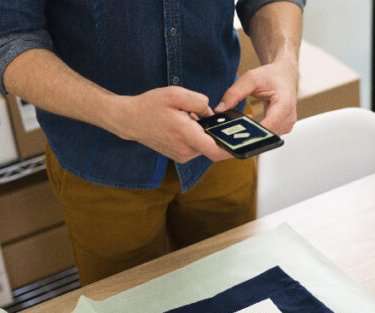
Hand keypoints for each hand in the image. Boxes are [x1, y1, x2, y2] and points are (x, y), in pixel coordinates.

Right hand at [109, 86, 231, 162]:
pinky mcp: (179, 155)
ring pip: (205, 145)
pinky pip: (196, 146)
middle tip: (229, 117)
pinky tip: (188, 122)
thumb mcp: (176, 94)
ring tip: (192, 115)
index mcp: (186, 136)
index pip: (216, 151)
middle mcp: (185, 151)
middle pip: (213, 145)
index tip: (245, 142)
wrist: (128, 119)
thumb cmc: (150, 105)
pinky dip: (198, 135)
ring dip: (206, 132)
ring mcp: (182, 155)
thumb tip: (211, 111)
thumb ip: (199, 101)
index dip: (233, 149)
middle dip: (220, 132)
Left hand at [215, 59, 298, 134]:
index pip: (268, 126)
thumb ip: (234, 93)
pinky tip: (250, 121)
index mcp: (285, 104)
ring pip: (268, 137)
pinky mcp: (284, 127)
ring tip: (243, 120)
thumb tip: (220, 110)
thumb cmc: (271, 75)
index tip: (237, 132)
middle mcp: (289, 117)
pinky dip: (258, 131)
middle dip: (249, 133)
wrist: (284, 74)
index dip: (252, 133)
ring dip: (254, 132)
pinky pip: (269, 134)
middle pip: (267, 134)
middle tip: (234, 127)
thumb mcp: (250, 79)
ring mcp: (287, 124)